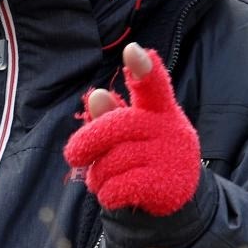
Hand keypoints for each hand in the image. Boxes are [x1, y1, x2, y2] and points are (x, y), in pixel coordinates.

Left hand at [64, 42, 200, 215]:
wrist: (174, 196)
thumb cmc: (142, 155)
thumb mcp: (128, 133)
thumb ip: (111, 116)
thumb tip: (97, 95)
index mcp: (159, 109)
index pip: (153, 84)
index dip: (143, 67)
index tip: (132, 51)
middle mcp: (170, 128)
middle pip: (117, 127)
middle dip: (88, 143)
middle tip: (73, 155)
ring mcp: (171, 156)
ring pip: (113, 162)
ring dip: (97, 176)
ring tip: (104, 178)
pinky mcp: (167, 184)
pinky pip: (119, 187)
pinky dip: (107, 193)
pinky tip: (112, 194)